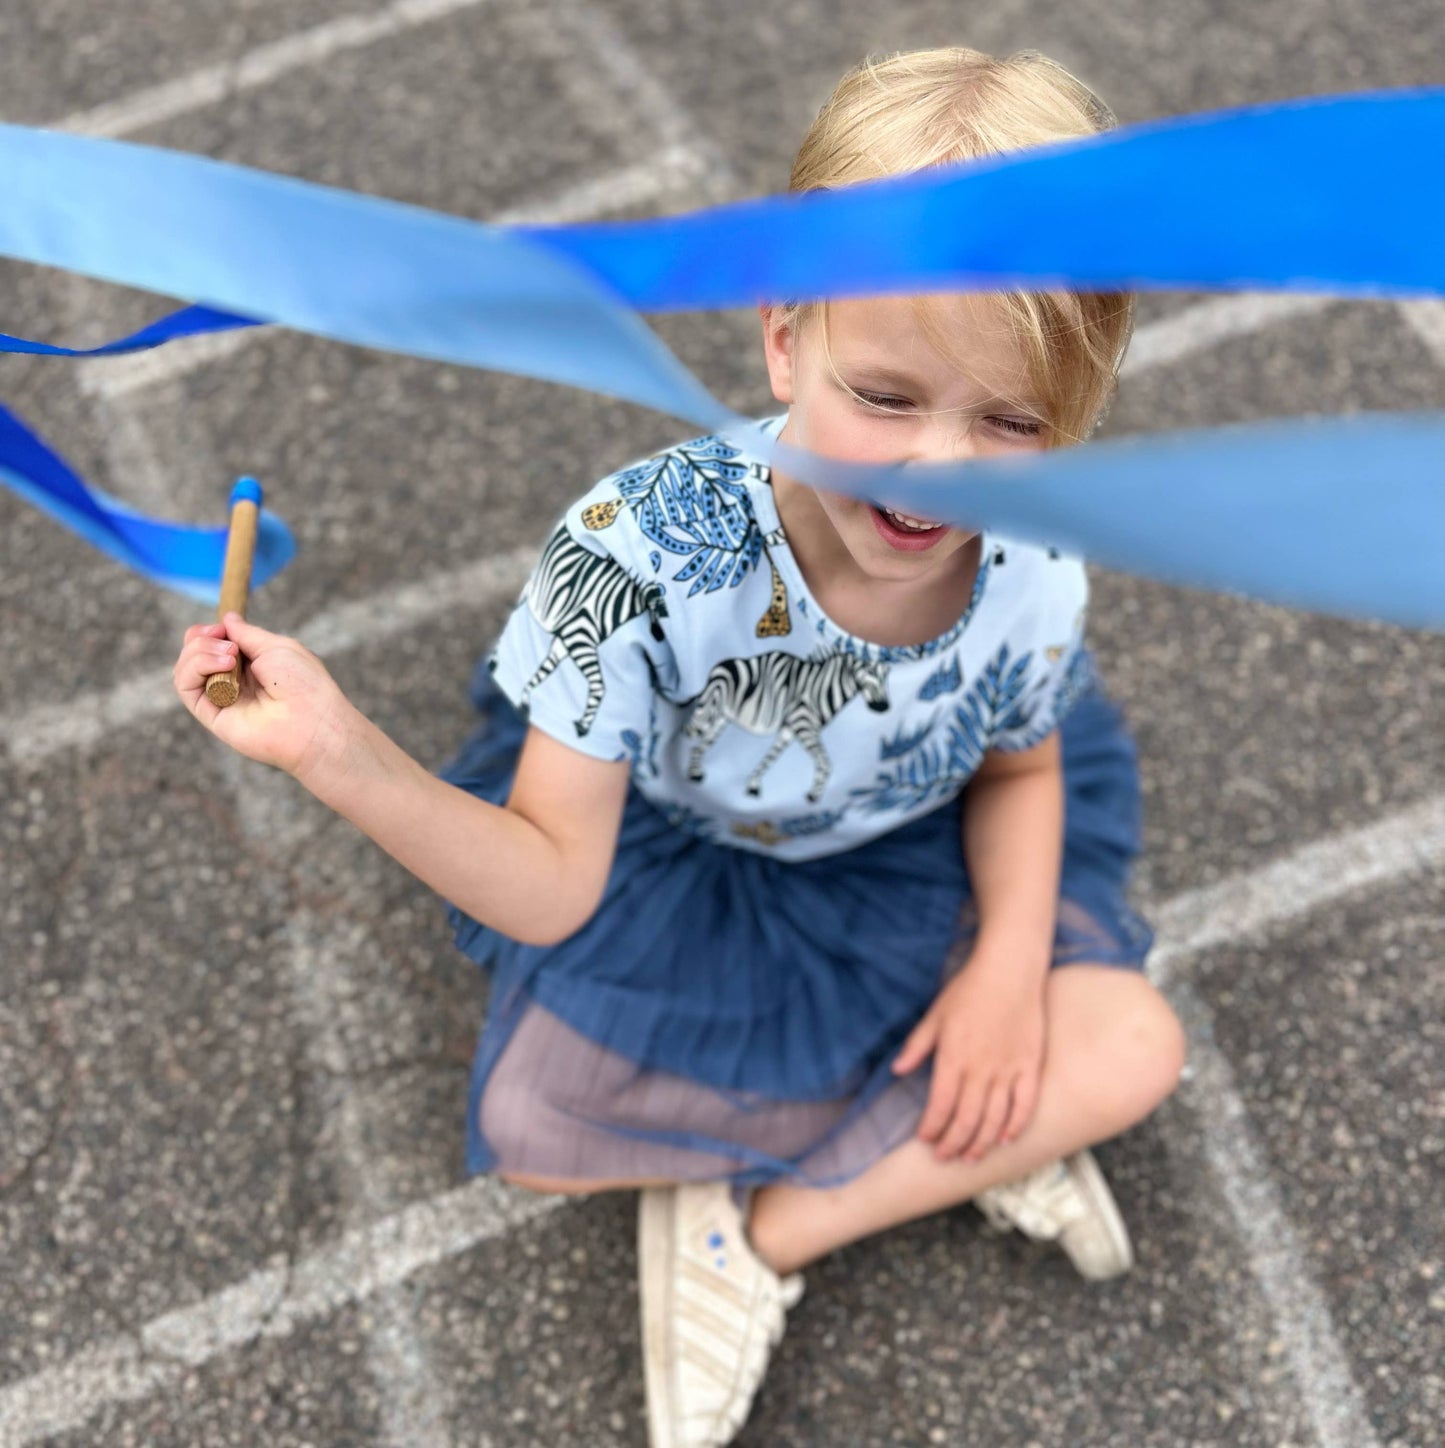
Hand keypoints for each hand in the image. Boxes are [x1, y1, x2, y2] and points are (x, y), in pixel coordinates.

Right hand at [172, 612, 351, 777]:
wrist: (311, 722)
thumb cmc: (303, 683)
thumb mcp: (275, 646)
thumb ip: (247, 634)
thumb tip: (226, 619)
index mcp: (251, 664)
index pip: (213, 643)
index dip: (209, 630)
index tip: (220, 626)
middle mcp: (233, 681)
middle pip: (194, 652)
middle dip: (201, 638)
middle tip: (229, 645)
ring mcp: (220, 698)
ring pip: (185, 668)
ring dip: (200, 652)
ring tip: (231, 657)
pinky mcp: (211, 715)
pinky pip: (185, 686)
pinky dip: (194, 668)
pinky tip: (223, 666)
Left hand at [891, 952, 1046, 1162]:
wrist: (1010, 970)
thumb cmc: (968, 989)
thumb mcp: (934, 1015)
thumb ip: (917, 1046)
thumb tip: (897, 1070)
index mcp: (953, 1057)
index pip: (940, 1105)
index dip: (932, 1128)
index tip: (925, 1139)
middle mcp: (981, 1069)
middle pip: (966, 1119)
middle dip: (953, 1143)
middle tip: (944, 1157)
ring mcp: (1009, 1069)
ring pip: (995, 1118)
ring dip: (981, 1142)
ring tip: (970, 1156)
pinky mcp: (1030, 1065)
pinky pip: (1025, 1104)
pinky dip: (1016, 1125)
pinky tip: (1006, 1139)